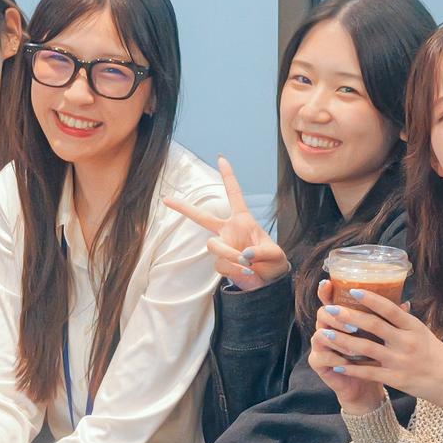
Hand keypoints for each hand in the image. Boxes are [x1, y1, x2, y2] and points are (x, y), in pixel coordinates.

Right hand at [164, 156, 287, 290]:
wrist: (269, 283)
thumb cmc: (274, 263)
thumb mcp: (276, 255)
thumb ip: (262, 253)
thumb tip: (244, 255)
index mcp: (243, 220)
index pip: (234, 195)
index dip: (228, 177)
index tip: (221, 159)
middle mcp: (229, 231)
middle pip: (202, 217)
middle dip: (184, 208)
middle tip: (166, 199)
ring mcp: (223, 247)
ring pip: (214, 246)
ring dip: (230, 255)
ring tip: (248, 264)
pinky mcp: (221, 263)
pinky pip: (220, 265)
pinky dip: (234, 270)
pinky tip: (248, 274)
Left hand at [314, 279, 442, 410]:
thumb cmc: (438, 357)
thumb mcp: (424, 334)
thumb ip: (406, 321)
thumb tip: (393, 303)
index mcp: (414, 327)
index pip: (390, 308)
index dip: (370, 298)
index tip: (353, 289)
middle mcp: (406, 342)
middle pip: (373, 325)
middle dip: (348, 316)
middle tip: (329, 309)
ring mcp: (400, 361)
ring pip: (365, 348)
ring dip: (342, 340)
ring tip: (325, 334)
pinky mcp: (396, 379)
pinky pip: (368, 372)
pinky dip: (351, 368)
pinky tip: (336, 363)